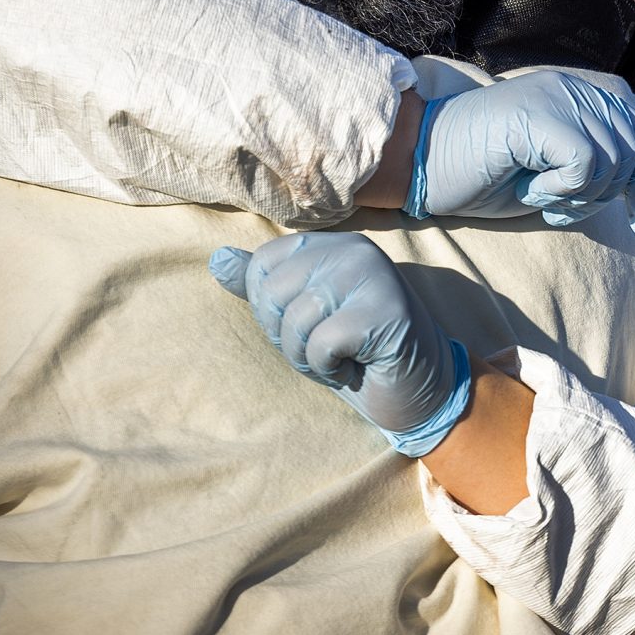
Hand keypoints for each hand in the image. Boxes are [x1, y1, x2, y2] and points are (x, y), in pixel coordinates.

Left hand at [208, 233, 470, 454]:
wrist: (418, 389)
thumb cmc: (356, 353)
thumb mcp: (301, 318)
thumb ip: (262, 288)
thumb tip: (217, 260)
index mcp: (331, 244)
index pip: (263, 265)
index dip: (270, 310)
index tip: (306, 326)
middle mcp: (353, 250)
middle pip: (273, 293)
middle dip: (287, 337)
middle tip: (325, 347)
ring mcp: (373, 277)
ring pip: (296, 321)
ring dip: (308, 357)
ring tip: (341, 357)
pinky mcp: (385, 311)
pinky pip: (322, 344)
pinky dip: (330, 368)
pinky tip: (356, 365)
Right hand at [413, 71, 634, 236]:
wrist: (420, 162)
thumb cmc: (481, 174)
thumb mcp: (551, 177)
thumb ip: (596, 170)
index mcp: (578, 97)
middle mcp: (573, 90)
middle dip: (608, 194)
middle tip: (558, 206)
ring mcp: (557, 98)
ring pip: (613, 161)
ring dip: (578, 196)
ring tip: (537, 194)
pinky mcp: (541, 116)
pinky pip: (585, 165)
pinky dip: (562, 191)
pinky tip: (530, 189)